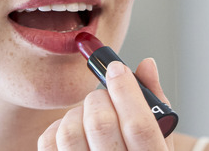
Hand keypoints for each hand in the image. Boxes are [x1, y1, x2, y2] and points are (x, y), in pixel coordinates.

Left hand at [38, 58, 174, 149]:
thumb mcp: (160, 141)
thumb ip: (153, 104)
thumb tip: (145, 65)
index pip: (138, 125)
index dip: (126, 90)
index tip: (118, 68)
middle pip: (100, 124)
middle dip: (99, 99)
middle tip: (103, 97)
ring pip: (70, 132)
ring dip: (77, 113)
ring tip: (88, 117)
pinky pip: (48, 143)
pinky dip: (58, 128)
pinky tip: (74, 132)